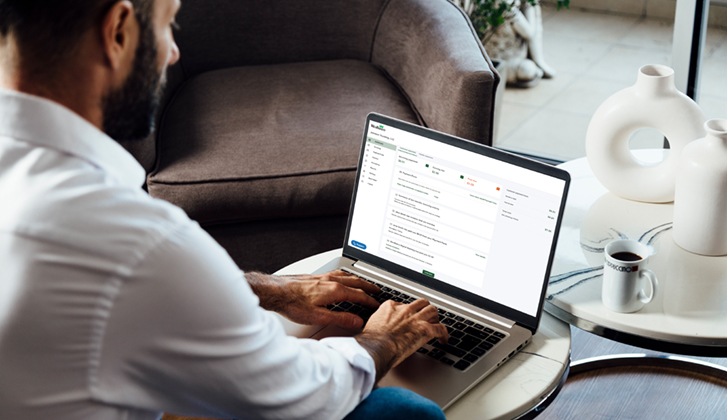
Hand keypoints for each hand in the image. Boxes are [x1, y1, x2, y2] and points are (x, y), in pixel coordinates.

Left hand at [246, 270, 380, 328]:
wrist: (276, 291)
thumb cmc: (293, 304)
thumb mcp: (319, 317)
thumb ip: (340, 319)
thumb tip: (357, 321)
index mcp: (335, 290)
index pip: (359, 295)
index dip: (370, 301)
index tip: (377, 305)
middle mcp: (331, 280)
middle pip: (356, 282)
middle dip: (368, 287)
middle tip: (377, 290)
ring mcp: (323, 276)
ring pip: (347, 276)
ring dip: (359, 280)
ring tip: (364, 283)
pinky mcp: (316, 276)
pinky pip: (337, 273)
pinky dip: (347, 276)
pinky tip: (342, 277)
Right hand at [355, 299, 448, 381]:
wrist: (376, 347)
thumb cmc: (371, 341)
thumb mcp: (371, 325)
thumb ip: (378, 324)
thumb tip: (377, 331)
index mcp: (391, 307)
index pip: (404, 304)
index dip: (409, 311)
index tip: (409, 318)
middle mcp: (405, 310)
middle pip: (421, 303)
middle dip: (425, 310)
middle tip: (426, 318)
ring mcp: (416, 319)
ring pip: (433, 311)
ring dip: (435, 318)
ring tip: (435, 325)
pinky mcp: (425, 330)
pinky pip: (441, 329)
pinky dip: (444, 334)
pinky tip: (443, 340)